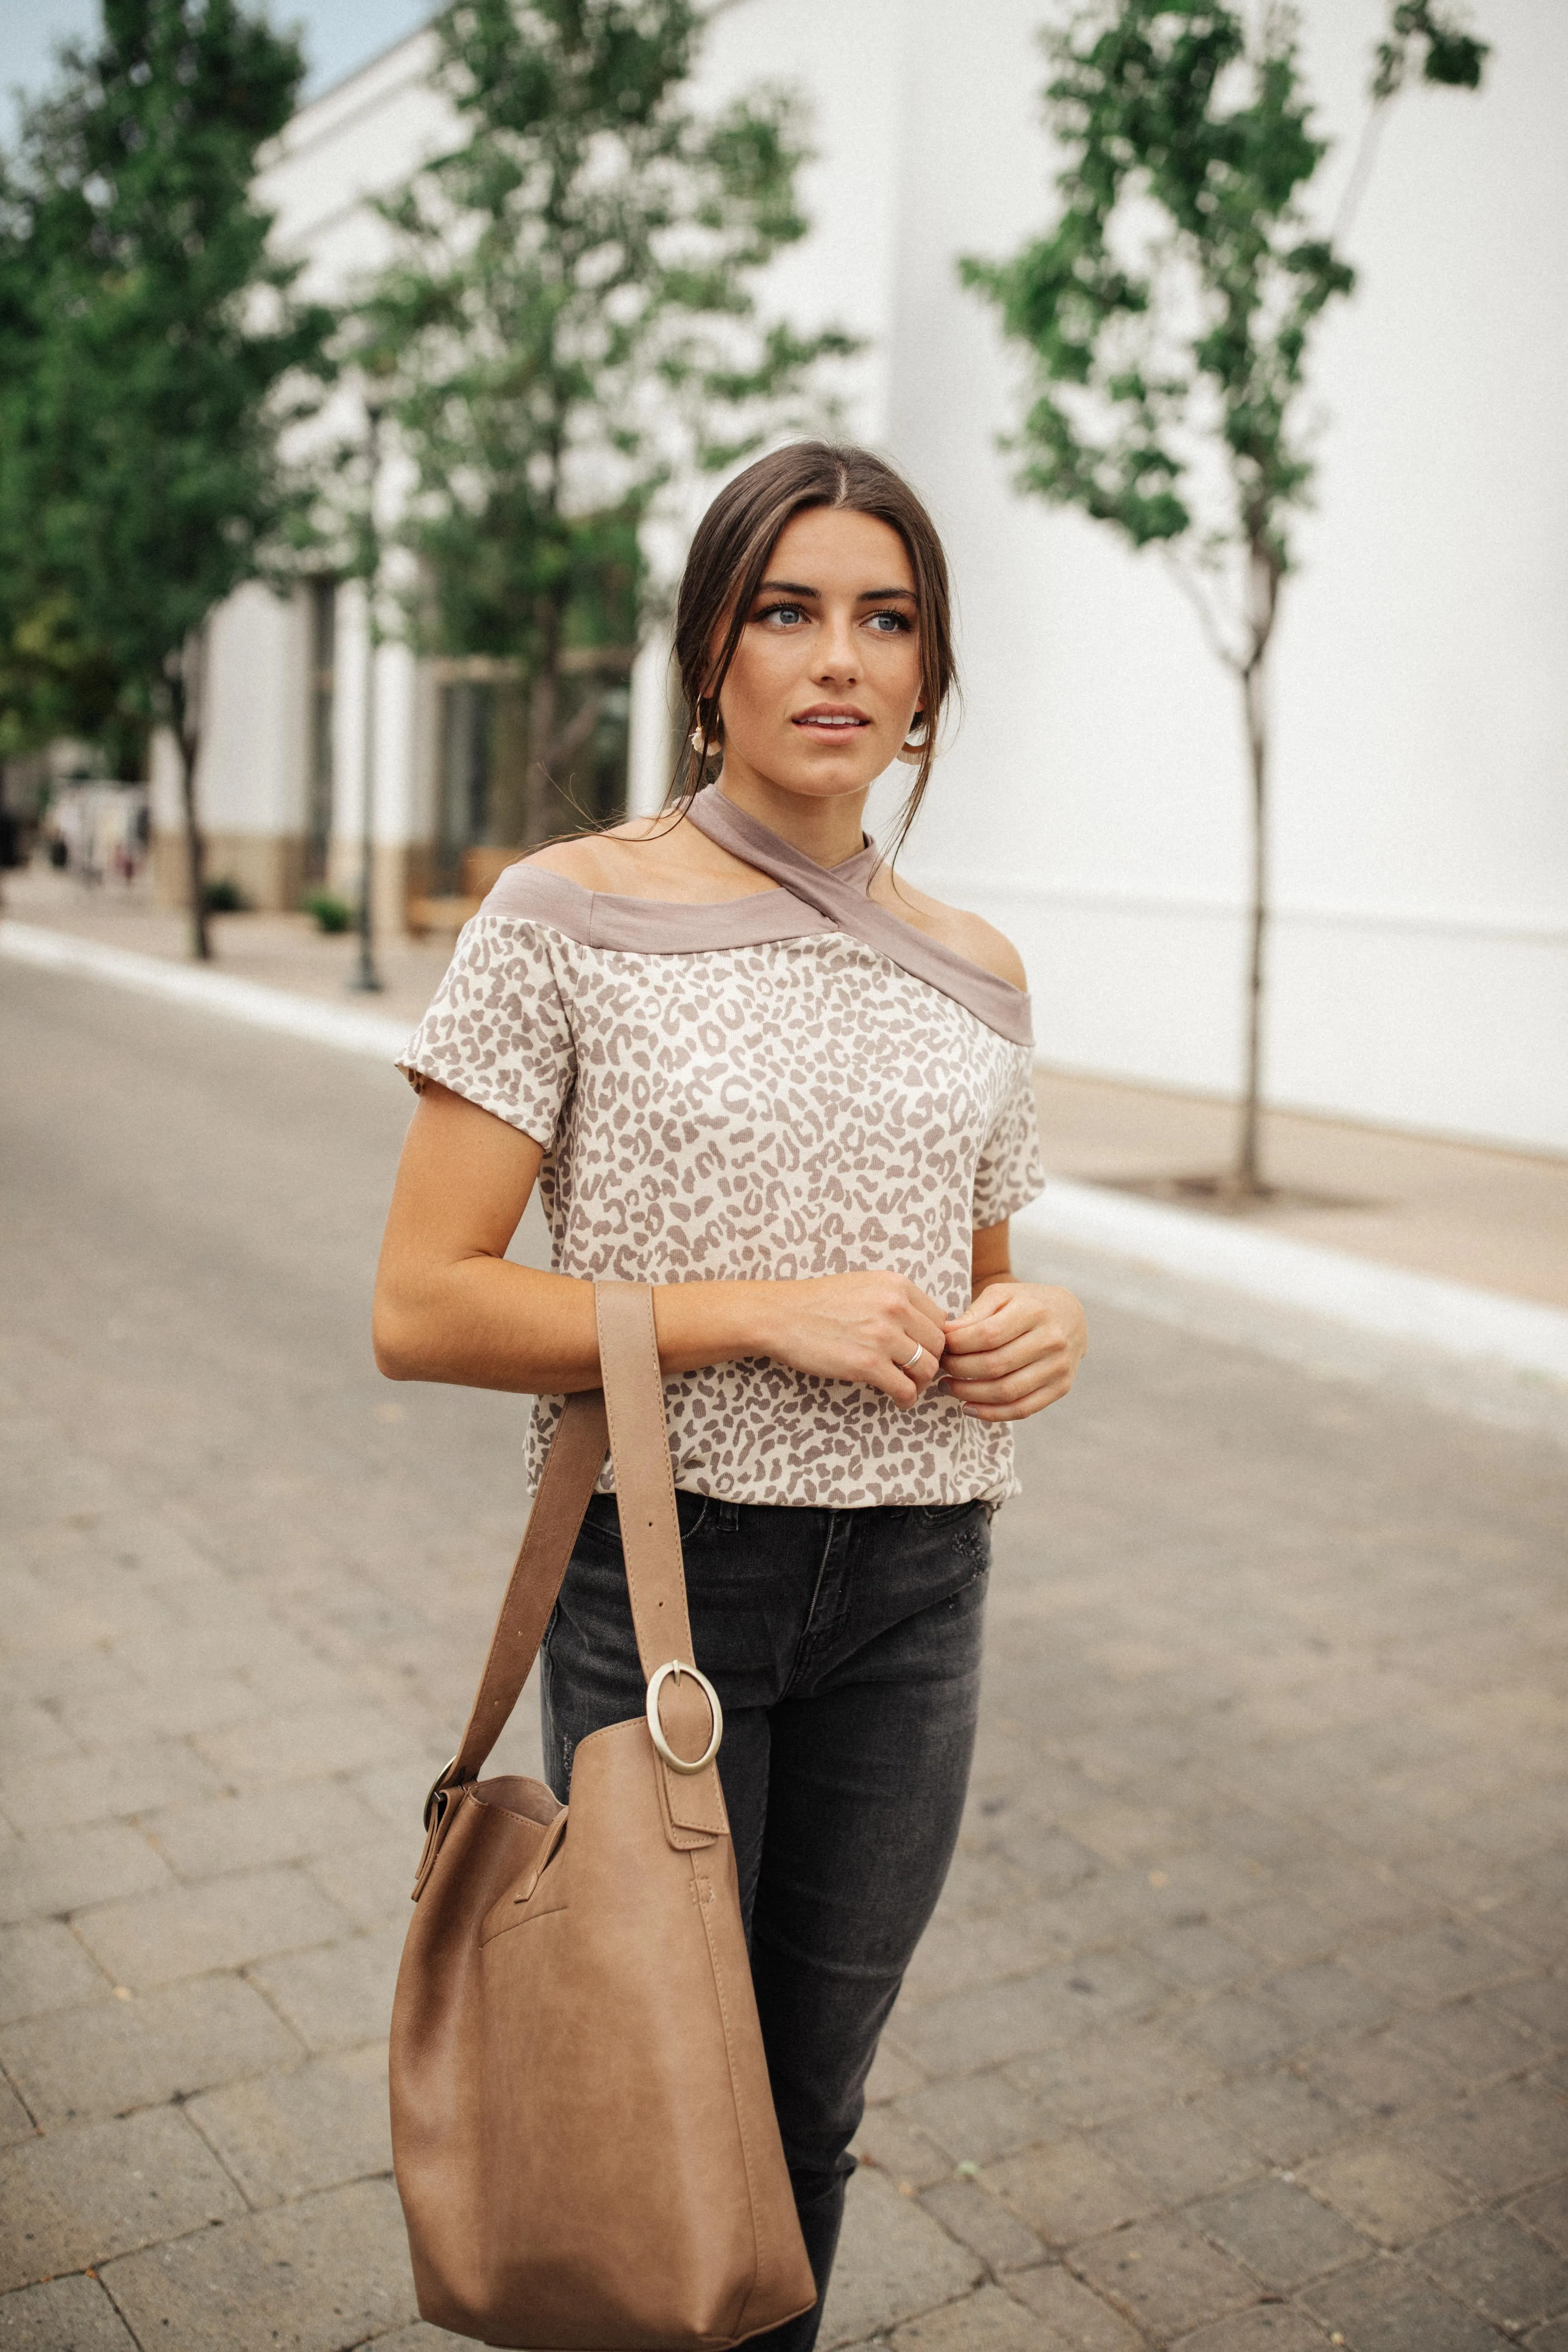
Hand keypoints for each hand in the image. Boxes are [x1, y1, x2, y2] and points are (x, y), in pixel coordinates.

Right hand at [755, 1271, 948, 1405]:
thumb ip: (897, 1300)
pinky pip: (905, 1389)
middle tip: (915, 1372)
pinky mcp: (867, 1364)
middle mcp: (895, 1307)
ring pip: (927, 1368)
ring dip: (920, 1382)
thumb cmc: (820, 1303)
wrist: (781, 1316)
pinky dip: (906, 1398)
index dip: (932, 1339)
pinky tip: (898, 1399)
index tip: (921, 1350)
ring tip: (907, 1386)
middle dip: (929, 1361)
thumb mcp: (866, 1286)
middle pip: (938, 1344)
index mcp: (897, 1285)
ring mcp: (882, 1336)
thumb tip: (928, 1324)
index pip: (939, 1318)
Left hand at [939, 1282, 1086, 1420]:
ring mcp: (1058, 1367)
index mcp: (1033, 1311)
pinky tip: (968, 1407)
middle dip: (958, 1369)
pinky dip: (991, 1414)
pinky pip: (1022, 1410)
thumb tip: (945, 1334)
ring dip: (969, 1393)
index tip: (940, 1345)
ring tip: (947, 1386)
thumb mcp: (1002, 1295)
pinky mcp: (1061, 1387)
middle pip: (994, 1365)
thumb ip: (974, 1313)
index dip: (957, 1345)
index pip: (987, 1335)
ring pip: (1006, 1391)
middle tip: (941, 1367)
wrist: (1070, 1315)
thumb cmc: (1027, 1303)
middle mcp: (1051, 1340)